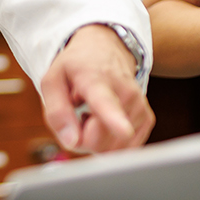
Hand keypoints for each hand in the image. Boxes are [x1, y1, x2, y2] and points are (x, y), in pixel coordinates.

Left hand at [37, 24, 152, 153]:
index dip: (115, 119)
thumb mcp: (52, 81)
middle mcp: (125, 92)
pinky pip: (123, 149)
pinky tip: (105, 120)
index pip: (106, 103)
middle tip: (78, 114)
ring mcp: (139, 106)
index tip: (124, 130)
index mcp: (96, 80)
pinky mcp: (147, 119)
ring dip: (95, 139)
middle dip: (81, 138)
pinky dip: (109, 141)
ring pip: (111, 149)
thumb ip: (57, 112)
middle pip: (99, 142)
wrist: (105, 49)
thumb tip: (72, 142)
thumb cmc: (75, 68)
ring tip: (92, 113)